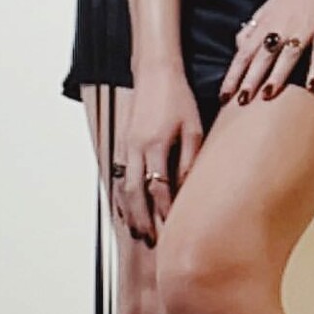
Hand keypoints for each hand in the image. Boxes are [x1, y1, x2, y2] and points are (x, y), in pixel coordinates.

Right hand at [115, 61, 203, 245]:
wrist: (154, 74)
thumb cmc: (178, 99)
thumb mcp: (193, 127)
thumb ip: (191, 159)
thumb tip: (189, 188)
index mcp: (155, 144)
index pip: (158, 187)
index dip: (165, 210)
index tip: (172, 228)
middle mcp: (136, 148)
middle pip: (135, 193)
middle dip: (142, 219)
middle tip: (151, 240)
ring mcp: (126, 146)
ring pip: (123, 187)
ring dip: (130, 212)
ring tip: (138, 232)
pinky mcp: (123, 144)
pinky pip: (119, 176)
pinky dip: (122, 196)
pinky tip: (127, 210)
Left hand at [219, 0, 313, 105]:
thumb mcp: (267, 9)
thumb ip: (252, 29)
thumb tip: (238, 48)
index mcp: (265, 25)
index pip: (243, 53)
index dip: (233, 75)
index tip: (223, 95)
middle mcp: (281, 28)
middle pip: (261, 57)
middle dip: (250, 80)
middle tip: (240, 102)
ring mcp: (303, 30)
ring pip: (287, 56)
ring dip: (277, 76)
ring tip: (267, 95)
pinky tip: (311, 85)